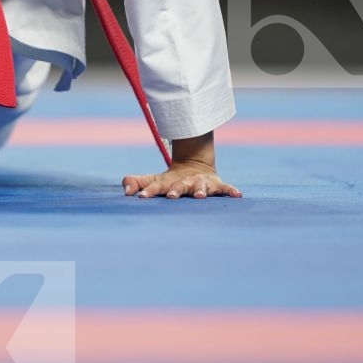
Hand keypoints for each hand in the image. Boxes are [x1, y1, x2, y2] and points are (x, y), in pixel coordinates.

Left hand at [122, 165, 241, 199]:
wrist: (195, 166)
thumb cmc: (169, 181)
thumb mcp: (153, 181)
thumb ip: (136, 183)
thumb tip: (125, 190)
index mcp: (168, 182)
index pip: (156, 186)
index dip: (149, 191)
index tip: (141, 196)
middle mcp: (184, 182)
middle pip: (179, 186)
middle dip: (175, 190)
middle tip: (171, 196)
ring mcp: (201, 183)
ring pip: (201, 186)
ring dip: (201, 190)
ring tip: (201, 196)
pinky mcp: (216, 185)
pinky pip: (225, 188)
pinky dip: (231, 190)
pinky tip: (237, 195)